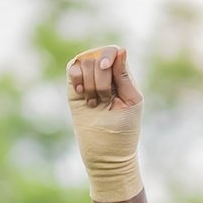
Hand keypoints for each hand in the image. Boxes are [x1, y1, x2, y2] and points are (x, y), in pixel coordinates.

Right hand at [66, 45, 144, 202]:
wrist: (106, 153)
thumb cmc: (124, 130)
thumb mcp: (131, 101)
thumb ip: (124, 76)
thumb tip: (121, 49)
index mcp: (122, 76)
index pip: (113, 52)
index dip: (107, 57)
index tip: (106, 70)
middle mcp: (104, 75)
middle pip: (97, 57)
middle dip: (101, 79)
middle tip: (105, 100)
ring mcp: (88, 81)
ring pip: (83, 62)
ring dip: (90, 83)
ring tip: (95, 103)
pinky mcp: (74, 89)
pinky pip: (72, 69)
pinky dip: (77, 79)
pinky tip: (83, 95)